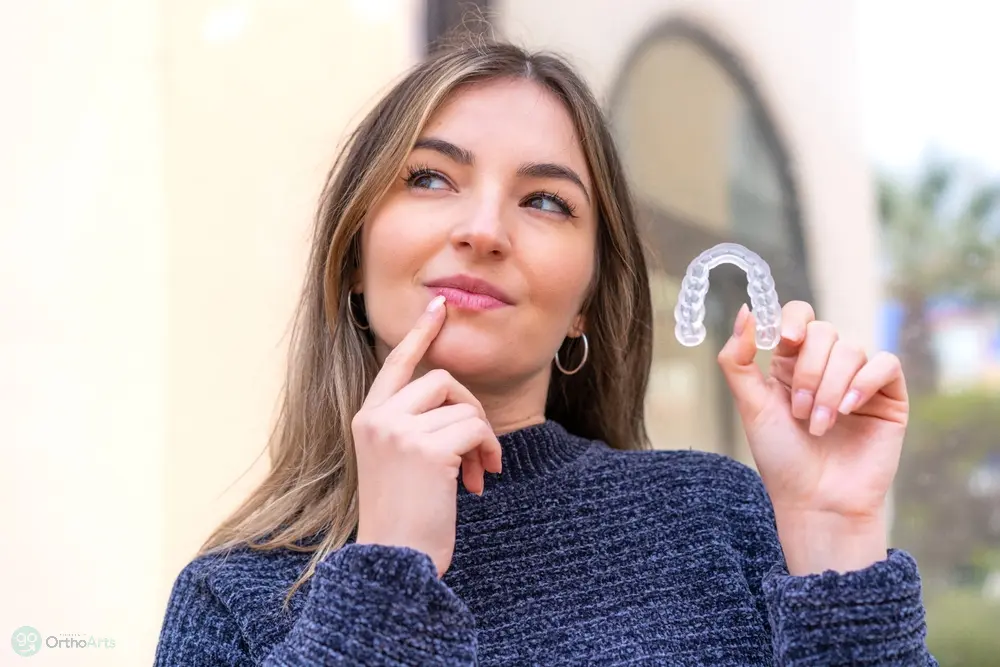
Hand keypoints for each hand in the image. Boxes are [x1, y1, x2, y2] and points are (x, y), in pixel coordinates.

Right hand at [352, 295, 502, 577]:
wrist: (394, 565)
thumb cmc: (403, 518)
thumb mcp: (399, 462)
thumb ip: (415, 426)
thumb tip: (458, 404)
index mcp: (367, 419)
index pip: (395, 363)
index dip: (420, 334)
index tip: (439, 307)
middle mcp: (377, 418)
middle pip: (440, 379)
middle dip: (470, 408)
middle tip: (479, 449)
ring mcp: (398, 431)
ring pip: (463, 405)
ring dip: (482, 438)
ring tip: (478, 473)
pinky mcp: (425, 449)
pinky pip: (475, 428)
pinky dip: (488, 451)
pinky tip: (481, 481)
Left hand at [716, 301, 908, 574]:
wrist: (817, 501)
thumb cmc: (781, 457)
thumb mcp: (750, 405)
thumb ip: (738, 360)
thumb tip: (746, 312)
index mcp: (791, 362)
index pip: (798, 316)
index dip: (792, 320)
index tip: (784, 339)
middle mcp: (826, 366)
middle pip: (823, 332)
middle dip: (807, 371)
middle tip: (798, 412)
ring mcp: (859, 380)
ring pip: (851, 349)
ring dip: (829, 387)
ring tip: (818, 425)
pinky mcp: (888, 397)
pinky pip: (885, 364)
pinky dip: (864, 382)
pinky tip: (848, 409)